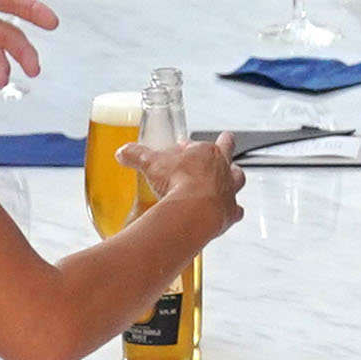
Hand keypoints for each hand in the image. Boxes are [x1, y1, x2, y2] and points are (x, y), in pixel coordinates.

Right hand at [135, 134, 251, 252]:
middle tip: (219, 153)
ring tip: (227, 182)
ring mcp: (229, 191)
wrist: (193, 210)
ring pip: (238, 179)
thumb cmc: (178, 181)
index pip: (200, 144)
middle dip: (224, 152)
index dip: (191, 146)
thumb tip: (122, 152)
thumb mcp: (151, 163)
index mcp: (207, 152)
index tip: (183, 148)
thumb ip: (136, 155)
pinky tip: (228, 214)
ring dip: (233, 180)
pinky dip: (232, 212)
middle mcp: (223, 169)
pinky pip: (236, 211)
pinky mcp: (230, 212)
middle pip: (228, 155)